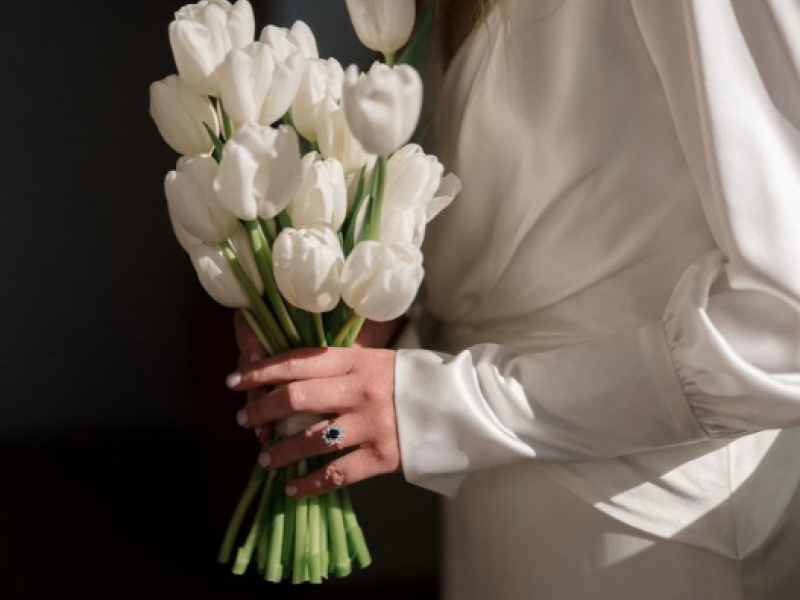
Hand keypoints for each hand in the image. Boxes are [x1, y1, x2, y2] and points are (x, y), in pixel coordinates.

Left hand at [229, 323, 400, 498]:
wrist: (459, 404)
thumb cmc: (411, 379)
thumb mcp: (377, 359)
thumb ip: (340, 364)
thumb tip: (295, 369)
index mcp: (356, 361)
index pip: (298, 361)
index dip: (261, 370)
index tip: (235, 380)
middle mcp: (359, 390)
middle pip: (296, 397)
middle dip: (261, 409)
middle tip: (243, 419)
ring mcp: (371, 424)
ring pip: (311, 439)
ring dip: (281, 450)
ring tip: (265, 457)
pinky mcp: (383, 456)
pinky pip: (337, 473)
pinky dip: (310, 484)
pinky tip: (292, 489)